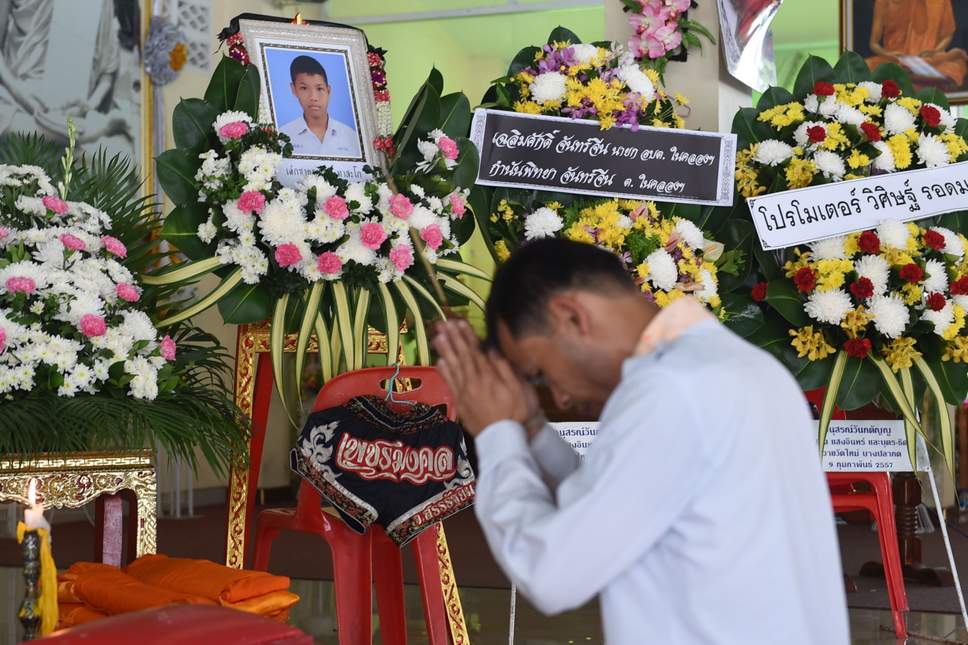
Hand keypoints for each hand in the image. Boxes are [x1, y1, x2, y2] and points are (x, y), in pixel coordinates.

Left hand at [432, 319, 531, 435]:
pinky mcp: (460, 403)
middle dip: (453, 338)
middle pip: (461, 356)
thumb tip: (491, 350)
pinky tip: (439, 361)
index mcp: (488, 377)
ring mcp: (464, 393)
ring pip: (452, 367)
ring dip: (445, 351)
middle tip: (444, 324)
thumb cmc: (518, 413)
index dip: (467, 336)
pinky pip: (450, 384)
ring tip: (437, 336)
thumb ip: (504, 368)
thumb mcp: (519, 389)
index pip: (475, 351)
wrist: (505, 439)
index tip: (459, 322)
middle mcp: (473, 382)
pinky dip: (444, 372)